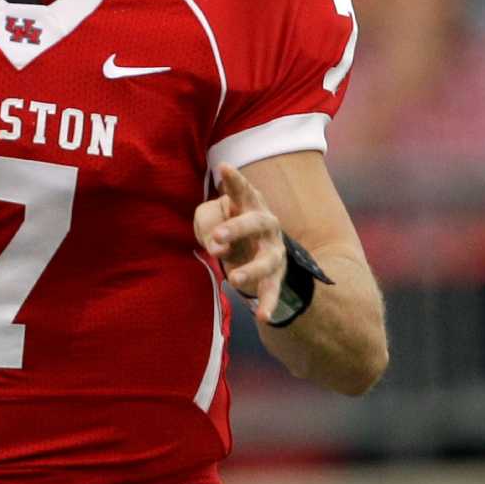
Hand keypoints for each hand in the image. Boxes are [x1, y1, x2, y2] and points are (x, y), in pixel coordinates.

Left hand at [194, 164, 285, 323]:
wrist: (259, 247)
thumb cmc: (230, 224)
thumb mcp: (214, 216)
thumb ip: (208, 220)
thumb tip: (215, 243)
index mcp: (250, 205)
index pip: (242, 190)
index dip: (234, 180)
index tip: (224, 168)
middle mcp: (267, 225)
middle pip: (257, 223)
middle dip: (237, 229)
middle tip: (217, 238)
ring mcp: (274, 250)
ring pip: (267, 259)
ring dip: (251, 269)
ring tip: (233, 279)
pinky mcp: (275, 275)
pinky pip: (272, 289)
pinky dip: (268, 302)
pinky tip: (263, 315)